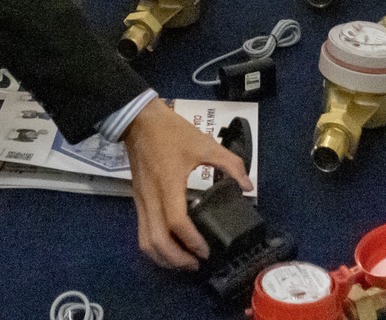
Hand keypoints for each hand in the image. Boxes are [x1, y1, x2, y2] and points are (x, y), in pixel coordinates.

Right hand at [121, 98, 251, 269]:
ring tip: (184, 261)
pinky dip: (155, 247)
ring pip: (146, 241)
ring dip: (163, 258)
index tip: (207, 251)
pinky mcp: (137, 200)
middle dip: (177, 260)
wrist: (138, 120)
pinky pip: (142, 232)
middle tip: (196, 265)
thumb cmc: (171, 131)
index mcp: (169, 184)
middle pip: (157, 241)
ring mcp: (141, 201)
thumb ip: (230, 163)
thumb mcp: (205, 143)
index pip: (177, 223)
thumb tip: (247, 186)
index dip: (192, 241)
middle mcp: (152, 197)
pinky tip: (170, 247)